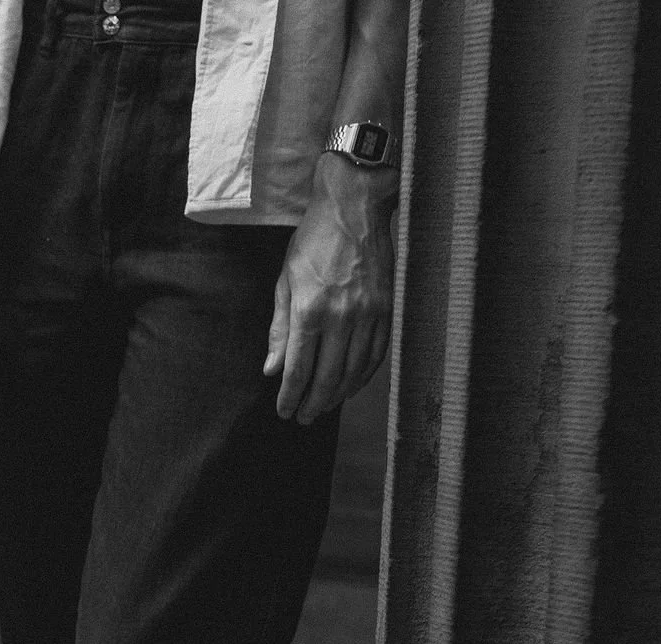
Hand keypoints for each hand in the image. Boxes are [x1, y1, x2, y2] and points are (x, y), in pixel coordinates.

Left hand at [264, 160, 396, 423]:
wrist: (355, 208)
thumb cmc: (313, 242)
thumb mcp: (286, 281)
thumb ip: (280, 328)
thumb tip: (272, 369)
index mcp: (310, 310)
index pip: (298, 368)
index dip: (290, 396)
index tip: (284, 412)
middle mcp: (342, 317)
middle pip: (327, 377)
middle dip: (313, 403)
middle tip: (303, 419)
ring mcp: (369, 314)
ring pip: (354, 371)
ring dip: (338, 395)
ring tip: (324, 407)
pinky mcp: (387, 309)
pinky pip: (376, 355)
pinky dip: (363, 376)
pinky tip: (351, 385)